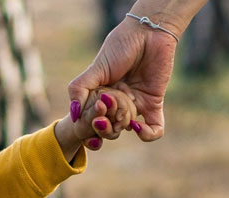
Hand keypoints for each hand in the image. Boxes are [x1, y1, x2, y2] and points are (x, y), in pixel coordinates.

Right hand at [68, 14, 179, 143]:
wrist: (149, 33)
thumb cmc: (120, 45)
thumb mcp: (96, 68)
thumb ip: (80, 89)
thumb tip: (74, 115)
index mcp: (99, 94)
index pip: (91, 118)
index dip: (90, 124)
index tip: (93, 116)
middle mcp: (116, 101)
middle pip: (108, 127)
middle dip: (104, 127)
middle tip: (105, 115)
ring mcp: (135, 103)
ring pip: (126, 129)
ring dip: (121, 126)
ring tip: (122, 116)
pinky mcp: (154, 103)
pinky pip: (154, 129)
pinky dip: (147, 133)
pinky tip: (138, 126)